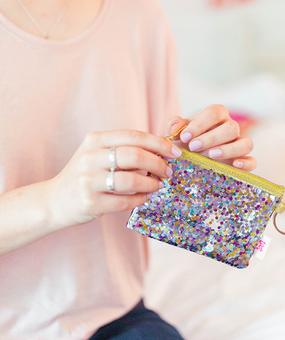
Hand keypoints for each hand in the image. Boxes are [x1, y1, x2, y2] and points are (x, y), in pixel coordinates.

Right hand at [47, 129, 181, 227]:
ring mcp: (88, 181)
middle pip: (135, 156)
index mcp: (94, 140)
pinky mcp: (90, 203)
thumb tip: (162, 150)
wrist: (54, 200)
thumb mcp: (98, 154)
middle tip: (168, 172)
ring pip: (132, 180)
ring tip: (157, 186)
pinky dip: (140, 200)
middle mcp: (89, 158)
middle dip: (158, 164)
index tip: (175, 152)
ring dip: (151, 184)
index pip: (134, 136)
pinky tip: (144, 198)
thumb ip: (124, 149)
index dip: (159, 143)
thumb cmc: (86, 175)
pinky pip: (125, 201)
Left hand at [167, 105, 255, 171]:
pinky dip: (246, 163)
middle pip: (231, 127)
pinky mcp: (244, 161)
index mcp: (217, 115)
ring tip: (211, 155)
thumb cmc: (187, 141)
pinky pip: (253, 161)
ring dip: (229, 149)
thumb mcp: (179, 131)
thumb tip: (175, 127)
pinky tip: (234, 165)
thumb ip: (175, 125)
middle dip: (211, 138)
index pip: (214, 112)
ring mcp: (239, 144)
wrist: (192, 157)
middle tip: (193, 147)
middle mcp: (231, 127)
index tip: (185, 136)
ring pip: (246, 143)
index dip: (200, 124)